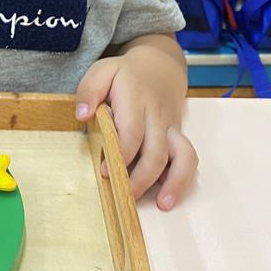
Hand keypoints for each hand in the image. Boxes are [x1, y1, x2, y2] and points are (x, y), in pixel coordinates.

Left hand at [75, 37, 197, 210]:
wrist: (160, 66)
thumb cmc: (126, 74)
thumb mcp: (102, 71)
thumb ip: (89, 90)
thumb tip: (81, 115)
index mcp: (136, 99)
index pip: (132, 132)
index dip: (120, 154)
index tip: (104, 171)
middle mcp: (158, 116)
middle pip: (156, 151)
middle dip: (141, 177)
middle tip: (124, 195)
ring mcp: (171, 128)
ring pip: (181, 156)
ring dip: (173, 182)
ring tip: (162, 204)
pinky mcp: (178, 137)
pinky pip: (189, 158)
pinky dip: (183, 178)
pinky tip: (169, 196)